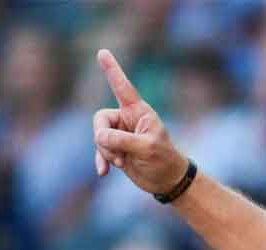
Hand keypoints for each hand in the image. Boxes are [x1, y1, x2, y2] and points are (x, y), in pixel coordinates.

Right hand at [92, 49, 186, 193]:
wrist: (166, 180)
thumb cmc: (163, 160)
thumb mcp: (146, 148)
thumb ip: (122, 140)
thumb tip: (99, 136)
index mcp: (139, 111)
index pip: (123, 87)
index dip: (112, 70)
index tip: (102, 52)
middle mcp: (127, 119)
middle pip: (100, 119)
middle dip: (103, 138)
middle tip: (118, 154)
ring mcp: (120, 134)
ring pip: (99, 136)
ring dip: (106, 151)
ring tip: (120, 162)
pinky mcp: (115, 148)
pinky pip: (100, 150)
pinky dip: (101, 160)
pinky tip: (104, 172)